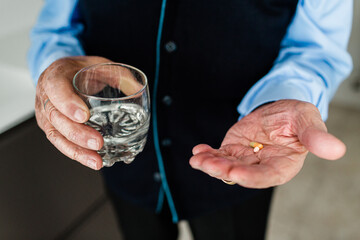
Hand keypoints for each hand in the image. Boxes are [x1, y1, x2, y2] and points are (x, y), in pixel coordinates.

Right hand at [35, 56, 110, 169]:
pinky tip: (93, 161)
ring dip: (77, 151)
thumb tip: (137, 89)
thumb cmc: (79, 70)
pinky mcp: (53, 129)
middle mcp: (46, 97)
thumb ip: (118, 75)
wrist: (63, 75)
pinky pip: (62, 144)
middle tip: (98, 142)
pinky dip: (77, 154)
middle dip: (78, 133)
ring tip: (96, 161)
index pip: (56, 89)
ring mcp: (47, 115)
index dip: (68, 103)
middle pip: (57, 118)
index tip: (84, 115)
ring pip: (57, 136)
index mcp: (54, 76)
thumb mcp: (98, 65)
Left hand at [189, 100, 345, 187]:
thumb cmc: (296, 116)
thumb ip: (315, 136)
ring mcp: (245, 159)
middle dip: (224, 170)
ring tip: (198, 158)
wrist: (279, 110)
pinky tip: (198, 151)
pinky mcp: (233, 150)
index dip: (252, 177)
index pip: (267, 176)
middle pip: (241, 174)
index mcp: (283, 165)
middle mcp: (261, 167)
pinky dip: (206, 154)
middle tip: (209, 164)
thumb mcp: (306, 119)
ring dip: (211, 164)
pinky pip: (218, 156)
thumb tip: (337, 150)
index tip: (235, 174)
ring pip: (226, 167)